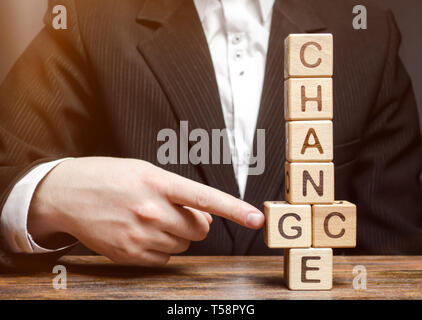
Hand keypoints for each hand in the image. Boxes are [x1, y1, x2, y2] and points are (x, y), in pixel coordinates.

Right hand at [28, 157, 264, 265]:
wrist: (67, 193)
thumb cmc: (110, 177)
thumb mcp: (146, 172)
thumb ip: (179, 193)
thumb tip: (205, 219)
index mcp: (158, 182)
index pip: (205, 198)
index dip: (234, 209)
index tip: (256, 219)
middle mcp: (151, 209)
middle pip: (199, 229)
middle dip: (194, 222)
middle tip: (172, 211)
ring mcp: (139, 234)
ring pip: (183, 245)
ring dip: (176, 235)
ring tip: (150, 219)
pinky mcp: (129, 253)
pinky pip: (164, 259)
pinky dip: (161, 249)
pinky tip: (141, 234)